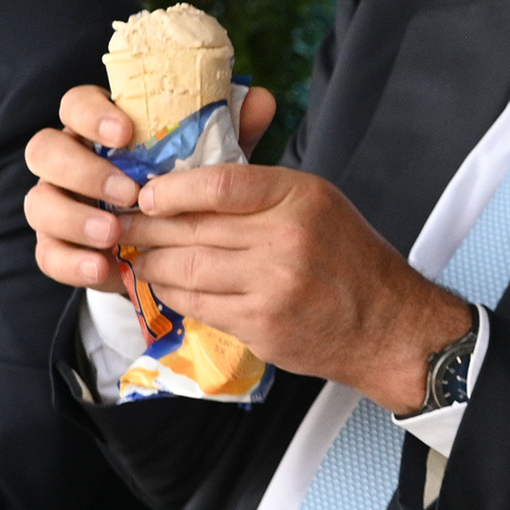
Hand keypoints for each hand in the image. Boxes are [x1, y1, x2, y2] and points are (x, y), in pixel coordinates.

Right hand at [22, 83, 279, 289]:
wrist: (174, 244)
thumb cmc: (184, 186)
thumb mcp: (207, 157)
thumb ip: (229, 129)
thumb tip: (260, 99)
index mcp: (97, 128)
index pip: (74, 104)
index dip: (92, 114)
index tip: (125, 133)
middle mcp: (68, 161)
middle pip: (45, 150)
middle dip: (83, 171)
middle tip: (128, 193)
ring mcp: (56, 203)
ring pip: (39, 202)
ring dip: (75, 218)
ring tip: (115, 234)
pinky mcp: (57, 246)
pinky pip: (47, 253)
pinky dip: (72, 261)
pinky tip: (103, 267)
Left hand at [102, 159, 467, 412]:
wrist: (388, 325)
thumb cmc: (349, 260)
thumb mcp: (318, 204)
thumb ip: (261, 192)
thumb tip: (190, 184)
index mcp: (301, 198)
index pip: (219, 184)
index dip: (172, 190)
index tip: (148, 195)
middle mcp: (287, 239)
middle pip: (193, 228)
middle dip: (147, 228)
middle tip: (122, 226)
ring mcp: (273, 286)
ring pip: (187, 269)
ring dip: (152, 263)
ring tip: (139, 257)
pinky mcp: (262, 325)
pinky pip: (199, 305)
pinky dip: (174, 294)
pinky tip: (167, 286)